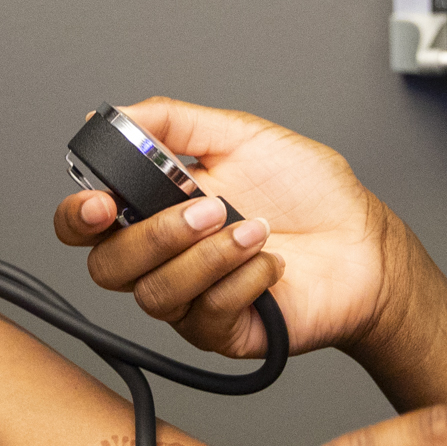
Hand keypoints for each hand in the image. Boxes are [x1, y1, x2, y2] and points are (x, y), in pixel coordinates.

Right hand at [51, 98, 404, 359]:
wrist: (366, 244)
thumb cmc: (311, 195)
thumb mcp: (243, 136)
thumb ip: (175, 123)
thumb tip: (118, 113)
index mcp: (156, 208)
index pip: (87, 224)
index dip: (79, 217)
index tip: (104, 201)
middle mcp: (165, 258)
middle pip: (109, 267)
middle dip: (154, 236)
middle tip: (207, 209)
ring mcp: (191, 299)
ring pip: (155, 295)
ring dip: (207, 257)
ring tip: (254, 228)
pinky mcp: (224, 331)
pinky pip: (206, 316)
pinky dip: (241, 281)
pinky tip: (272, 264)